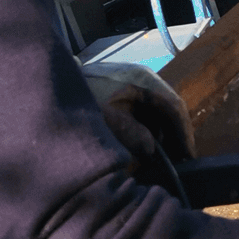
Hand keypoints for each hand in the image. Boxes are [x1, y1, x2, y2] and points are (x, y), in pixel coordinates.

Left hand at [80, 60, 195, 161]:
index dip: (184, 134)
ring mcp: (131, 80)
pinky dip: (146, 127)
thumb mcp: (108, 122)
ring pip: (155, 109)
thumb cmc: (82, 102)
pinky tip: (142, 144)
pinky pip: (141, 109)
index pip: (175, 107)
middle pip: (167, 108)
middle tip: (179, 162)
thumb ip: (135, 137)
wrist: (50, 82)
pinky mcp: (119, 87)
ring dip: (160, 132)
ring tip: (162, 157)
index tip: (188, 157)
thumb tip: (153, 150)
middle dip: (173, 135)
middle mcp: (142, 76)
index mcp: (144, 80)